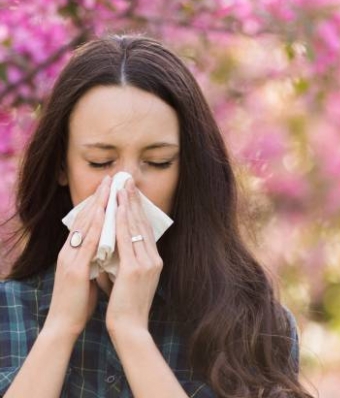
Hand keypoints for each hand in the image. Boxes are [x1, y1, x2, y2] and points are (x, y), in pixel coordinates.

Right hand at [44, 175, 110, 338]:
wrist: (64, 325)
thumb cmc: (78, 300)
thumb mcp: (87, 273)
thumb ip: (94, 258)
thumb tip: (108, 247)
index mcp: (73, 251)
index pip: (85, 221)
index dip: (97, 203)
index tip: (109, 188)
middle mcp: (69, 251)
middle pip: (84, 218)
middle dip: (98, 197)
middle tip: (110, 179)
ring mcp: (70, 259)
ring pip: (85, 226)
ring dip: (97, 205)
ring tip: (108, 188)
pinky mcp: (74, 270)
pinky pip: (87, 244)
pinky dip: (95, 227)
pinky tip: (103, 215)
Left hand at [106, 178, 162, 336]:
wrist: (130, 327)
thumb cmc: (126, 305)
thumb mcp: (130, 279)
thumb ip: (126, 260)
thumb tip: (114, 246)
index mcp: (154, 260)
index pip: (145, 229)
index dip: (138, 210)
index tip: (131, 193)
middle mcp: (154, 258)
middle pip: (143, 223)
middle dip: (134, 200)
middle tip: (127, 181)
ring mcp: (147, 263)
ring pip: (135, 227)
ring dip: (127, 205)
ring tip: (122, 187)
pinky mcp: (136, 268)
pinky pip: (127, 239)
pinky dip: (122, 221)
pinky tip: (117, 207)